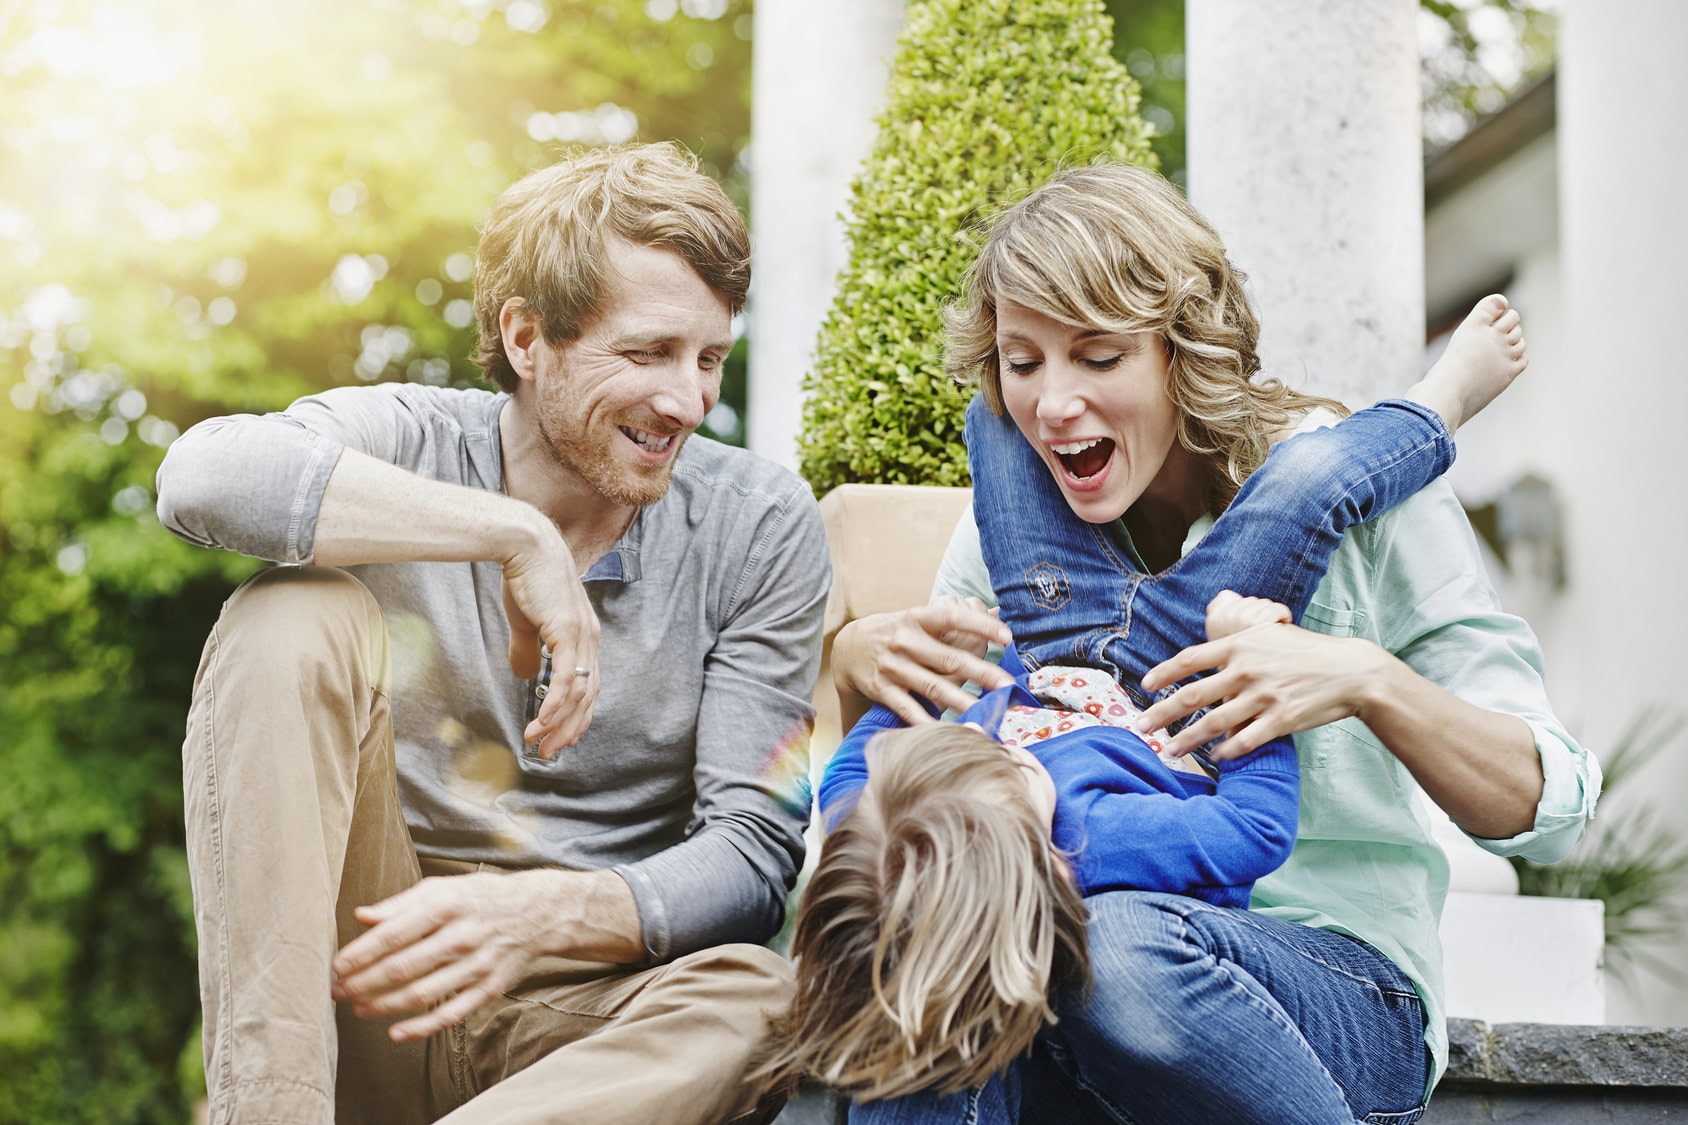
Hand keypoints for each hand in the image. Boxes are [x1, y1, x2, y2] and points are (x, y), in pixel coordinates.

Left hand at [330, 871, 553, 1042]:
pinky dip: (422, 1027)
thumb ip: (400, 904)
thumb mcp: (442, 888)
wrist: (537, 912)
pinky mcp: (489, 988)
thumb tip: (361, 916)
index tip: (338, 966)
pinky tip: (395, 1033)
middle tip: (338, 992)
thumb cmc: (478, 898)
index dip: (361, 954)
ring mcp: (477, 964)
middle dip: (364, 983)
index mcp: (447, 905)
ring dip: (384, 1006)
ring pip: (423, 993)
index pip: (394, 933)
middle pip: (404, 967)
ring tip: (358, 1009)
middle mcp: (462, 935)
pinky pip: (452, 1014)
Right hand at [502, 527, 600, 757]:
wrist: (524, 543)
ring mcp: (581, 635)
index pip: (589, 685)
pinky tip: (542, 722)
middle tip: (550, 752)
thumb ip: (528, 650)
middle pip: (588, 696)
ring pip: (579, 693)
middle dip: (570, 728)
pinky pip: (566, 678)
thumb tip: (527, 676)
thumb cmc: (525, 576)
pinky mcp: (567, 631)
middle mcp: (589, 638)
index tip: (560, 735)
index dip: (576, 714)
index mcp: (583, 635)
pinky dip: (556, 704)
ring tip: (539, 743)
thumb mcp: (526, 621)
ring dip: (558, 723)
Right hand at [832, 596, 1014, 725]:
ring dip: (962, 701)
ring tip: (986, 711)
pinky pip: (908, 708)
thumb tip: (995, 612)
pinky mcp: (882, 690)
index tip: (1007, 637)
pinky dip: (927, 720)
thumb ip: (949, 620)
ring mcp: (892, 667)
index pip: (952, 617)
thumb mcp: (915, 618)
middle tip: (1007, 685)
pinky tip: (948, 730)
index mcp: (916, 618)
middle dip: (981, 673)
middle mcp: (904, 641)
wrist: (848, 649)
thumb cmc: (895, 633)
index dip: (980, 626)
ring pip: (933, 687)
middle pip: (948, 659)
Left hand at [1134, 622, 1388, 759]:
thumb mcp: (1269, 635)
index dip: (1164, 673)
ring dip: (1187, 739)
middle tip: (1140, 728)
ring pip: (1214, 722)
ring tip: (1169, 751)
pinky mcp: (1282, 719)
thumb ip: (1237, 644)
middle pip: (1193, 695)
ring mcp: (1264, 696)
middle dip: (1162, 714)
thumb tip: (1206, 652)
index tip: (1145, 686)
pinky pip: (1246, 740)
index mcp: (1240, 646)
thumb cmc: (1307, 652)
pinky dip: (1227, 751)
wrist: (1351, 671)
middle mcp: (1247, 670)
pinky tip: (1214, 758)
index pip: (1190, 660)